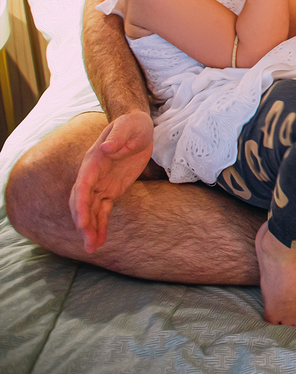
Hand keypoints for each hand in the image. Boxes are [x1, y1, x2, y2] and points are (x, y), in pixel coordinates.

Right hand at [68, 112, 153, 252]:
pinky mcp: (111, 190)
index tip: (82, 222)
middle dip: (83, 222)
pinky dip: (100, 225)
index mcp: (93, 162)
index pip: (83, 186)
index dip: (81, 205)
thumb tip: (106, 148)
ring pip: (91, 210)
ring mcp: (101, 184)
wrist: (137, 127)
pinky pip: (102, 210)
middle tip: (88, 242)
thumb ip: (118, 137)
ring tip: (92, 248)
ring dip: (90, 229)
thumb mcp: (129, 127)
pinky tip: (100, 240)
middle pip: (82, 202)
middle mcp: (92, 176)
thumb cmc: (132, 125)